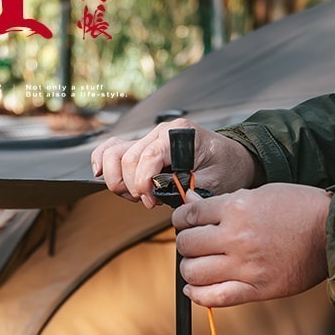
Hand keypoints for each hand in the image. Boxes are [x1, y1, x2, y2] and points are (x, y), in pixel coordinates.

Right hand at [90, 118, 261, 208]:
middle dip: (131, 186)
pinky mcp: (143, 147)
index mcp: (179, 135)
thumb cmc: (226, 169)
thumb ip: (186, 188)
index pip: (147, 156)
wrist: (233, 160)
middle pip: (125, 157)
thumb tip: (159, 193)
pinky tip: (101, 175)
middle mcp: (160, 132)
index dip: (144, 183)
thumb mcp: (213, 182)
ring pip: (113, 153)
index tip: (152, 202)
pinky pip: (113, 149)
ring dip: (117, 179)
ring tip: (136, 195)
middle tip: (148, 203)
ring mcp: (149, 137)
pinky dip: (103, 162)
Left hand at [171, 183, 331, 306]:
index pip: (190, 216)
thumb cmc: (302, 209)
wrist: (333, 232)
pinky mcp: (256, 289)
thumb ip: (224, 202)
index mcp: (237, 208)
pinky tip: (194, 288)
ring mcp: (245, 266)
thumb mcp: (261, 193)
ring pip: (194, 272)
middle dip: (185, 243)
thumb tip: (191, 205)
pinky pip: (215, 298)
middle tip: (192, 244)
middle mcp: (237, 238)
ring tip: (196, 265)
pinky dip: (197, 295)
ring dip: (188, 269)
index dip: (181, 219)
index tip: (184, 222)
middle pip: (187, 245)